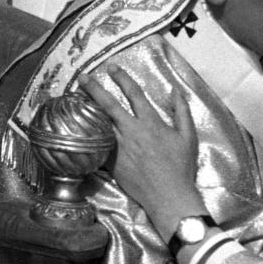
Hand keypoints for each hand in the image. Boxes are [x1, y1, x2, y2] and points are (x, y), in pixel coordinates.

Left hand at [79, 65, 207, 240]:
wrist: (168, 195)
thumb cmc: (181, 166)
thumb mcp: (188, 136)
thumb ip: (182, 111)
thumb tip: (176, 91)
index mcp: (150, 123)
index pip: (134, 94)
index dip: (123, 79)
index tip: (113, 68)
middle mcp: (131, 132)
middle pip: (108, 105)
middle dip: (94, 89)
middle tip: (82, 77)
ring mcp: (119, 148)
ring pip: (98, 123)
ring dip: (86, 109)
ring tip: (73, 99)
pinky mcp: (112, 163)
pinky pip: (97, 146)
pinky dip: (87, 135)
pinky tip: (78, 129)